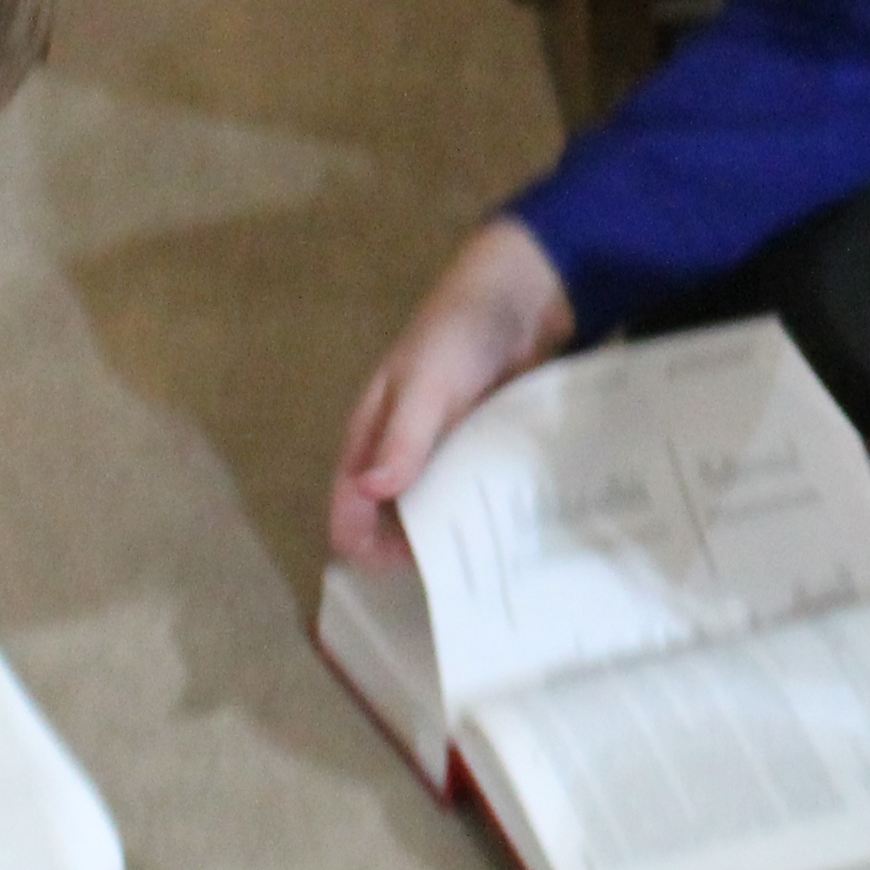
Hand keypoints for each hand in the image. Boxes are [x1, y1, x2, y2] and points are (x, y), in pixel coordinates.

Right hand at [329, 218, 574, 566]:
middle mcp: (401, 454)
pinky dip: (482, 514)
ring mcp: (442, 454)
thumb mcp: (428, 383)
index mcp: (371, 437)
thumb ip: (403, 436)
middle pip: (390, 522)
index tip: (406, 572)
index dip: (364, 546)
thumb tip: (370, 492)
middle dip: (414, 552)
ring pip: (433, 513)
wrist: (521, 297)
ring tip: (489, 564)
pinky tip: (512, 535)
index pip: (349, 509)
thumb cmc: (459, 333)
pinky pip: (472, 494)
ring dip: (451, 537)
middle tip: (460, 572)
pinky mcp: (479, 450)